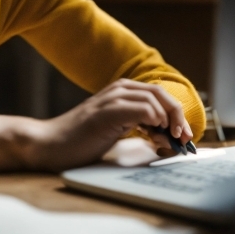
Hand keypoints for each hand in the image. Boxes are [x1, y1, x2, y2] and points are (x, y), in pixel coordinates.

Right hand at [29, 79, 193, 170]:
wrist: (50, 144)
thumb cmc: (80, 141)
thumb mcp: (116, 130)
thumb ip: (140, 128)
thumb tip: (168, 138)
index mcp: (120, 91)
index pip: (159, 94)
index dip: (177, 114)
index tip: (184, 137)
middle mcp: (117, 89)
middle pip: (160, 93)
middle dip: (178, 116)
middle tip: (184, 139)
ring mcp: (111, 99)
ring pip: (154, 99)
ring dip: (169, 120)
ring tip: (168, 140)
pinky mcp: (106, 112)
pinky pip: (141, 109)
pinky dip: (155, 121)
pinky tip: (154, 136)